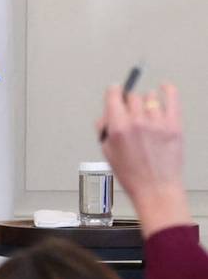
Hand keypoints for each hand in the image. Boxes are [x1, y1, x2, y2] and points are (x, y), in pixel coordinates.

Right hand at [97, 82, 190, 237]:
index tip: (115, 91)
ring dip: (146, 102)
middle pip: (132, 96)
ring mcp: (157, 122)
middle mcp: (137, 122)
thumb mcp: (108, 154)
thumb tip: (105, 116)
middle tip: (131, 112)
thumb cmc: (133, 177)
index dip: (113, 92)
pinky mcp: (173, 125)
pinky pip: (172, 97)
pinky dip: (168, 90)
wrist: (156, 190)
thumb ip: (105, 131)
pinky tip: (165, 88)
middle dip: (129, 102)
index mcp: (118, 128)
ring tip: (147, 113)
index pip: (113, 95)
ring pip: (150, 97)